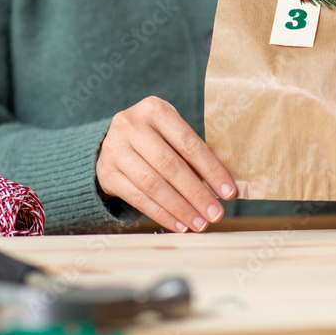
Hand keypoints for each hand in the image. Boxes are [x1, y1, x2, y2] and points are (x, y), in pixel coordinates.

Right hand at [96, 96, 235, 232]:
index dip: (211, 170)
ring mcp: (114, 149)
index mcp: (155, 109)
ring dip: (180, 208)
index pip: (188, 144)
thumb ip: (193, 155)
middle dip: (197, 193)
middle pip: (170, 165)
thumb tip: (221, 190)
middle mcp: (131, 125)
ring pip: (153, 184)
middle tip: (216, 214)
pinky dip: (161, 214)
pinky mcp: (106, 172)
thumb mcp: (173, 134)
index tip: (229, 192)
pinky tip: (179, 225)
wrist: (114, 141)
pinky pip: (137, 198)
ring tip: (200, 223)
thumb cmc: (157, 137)